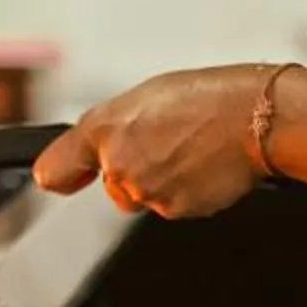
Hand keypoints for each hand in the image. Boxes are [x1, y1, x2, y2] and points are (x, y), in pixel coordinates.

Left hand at [34, 65, 277, 218]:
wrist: (252, 116)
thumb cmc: (206, 97)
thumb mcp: (144, 97)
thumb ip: (110, 129)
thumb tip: (89, 155)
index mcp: (105, 127)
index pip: (60, 164)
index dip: (61, 173)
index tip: (54, 179)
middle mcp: (118, 163)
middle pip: (113, 184)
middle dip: (134, 170)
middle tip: (167, 141)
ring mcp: (146, 190)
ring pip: (144, 197)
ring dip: (162, 180)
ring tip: (190, 149)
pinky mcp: (175, 209)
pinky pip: (173, 206)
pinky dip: (186, 191)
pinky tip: (203, 165)